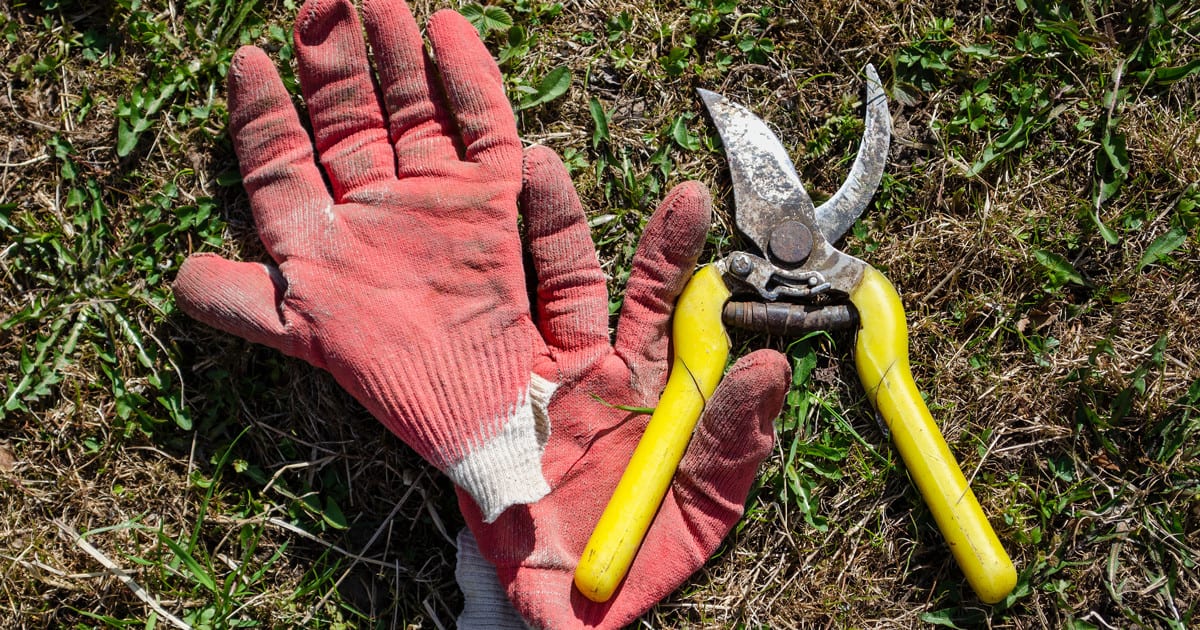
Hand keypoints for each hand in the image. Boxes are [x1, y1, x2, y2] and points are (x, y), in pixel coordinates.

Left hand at [173, 0, 549, 519]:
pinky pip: (485, 128)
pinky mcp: (495, 202)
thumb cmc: (400, 381)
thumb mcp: (305, 339)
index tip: (245, 61)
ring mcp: (438, 201)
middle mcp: (378, 212)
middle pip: (350, 121)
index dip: (263, 114)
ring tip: (377, 0)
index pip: (284, 163)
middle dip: (332, 63)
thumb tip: (176, 276)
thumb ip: (243, 304)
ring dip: (395, 56)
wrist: (493, 416)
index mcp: (325, 241)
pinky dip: (471, 79)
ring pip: (413, 111)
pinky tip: (451, 29)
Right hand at [457, 148, 790, 628]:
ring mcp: (540, 384)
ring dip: (539, 231)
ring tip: (534, 168)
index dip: (681, 260)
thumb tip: (769, 369)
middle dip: (610, 225)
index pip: (671, 312)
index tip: (691, 207)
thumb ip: (730, 443)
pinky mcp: (488, 406)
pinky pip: (484, 345)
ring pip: (541, 294)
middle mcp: (597, 373)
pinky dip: (476, 292)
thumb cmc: (640, 563)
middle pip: (606, 282)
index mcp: (654, 390)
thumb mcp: (702, 509)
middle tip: (622, 174)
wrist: (566, 611)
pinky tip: (469, 237)